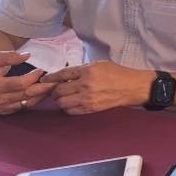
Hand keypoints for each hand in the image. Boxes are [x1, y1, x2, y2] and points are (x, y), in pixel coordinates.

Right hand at [0, 50, 47, 114]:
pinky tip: (42, 93)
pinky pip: (22, 107)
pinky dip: (34, 100)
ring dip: (41, 95)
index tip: (41, 70)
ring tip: (53, 87)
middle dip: (43, 88)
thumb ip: (9, 55)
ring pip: (26, 102)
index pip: (20, 84)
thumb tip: (27, 55)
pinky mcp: (3, 111)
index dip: (33, 77)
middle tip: (56, 81)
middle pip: (26, 94)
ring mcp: (0, 107)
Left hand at [36, 61, 152, 114]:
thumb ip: (81, 69)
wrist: (131, 87)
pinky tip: (71, 104)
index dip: (50, 78)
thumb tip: (64, 75)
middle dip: (53, 91)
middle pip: (58, 90)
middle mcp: (85, 85)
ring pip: (62, 102)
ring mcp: (88, 98)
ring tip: (62, 97)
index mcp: (87, 70)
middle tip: (54, 90)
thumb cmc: (116, 73)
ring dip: (59, 100)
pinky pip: (71, 111)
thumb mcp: (98, 64)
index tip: (44, 80)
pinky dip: (67, 108)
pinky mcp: (91, 108)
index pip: (62, 74)